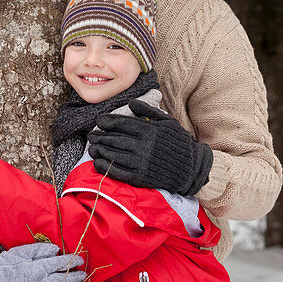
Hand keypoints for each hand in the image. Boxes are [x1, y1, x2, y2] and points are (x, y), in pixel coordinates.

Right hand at [0, 243, 85, 281]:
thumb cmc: (6, 264)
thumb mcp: (23, 252)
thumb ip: (41, 250)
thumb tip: (57, 249)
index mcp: (39, 267)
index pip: (61, 264)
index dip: (72, 261)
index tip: (79, 260)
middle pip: (65, 280)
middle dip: (76, 277)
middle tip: (84, 274)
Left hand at [87, 101, 212, 196]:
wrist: (191, 168)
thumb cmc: (178, 142)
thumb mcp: (166, 122)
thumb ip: (148, 111)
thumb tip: (131, 103)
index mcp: (149, 130)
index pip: (122, 124)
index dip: (108, 122)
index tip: (99, 121)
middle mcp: (144, 146)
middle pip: (115, 139)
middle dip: (100, 136)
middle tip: (91, 135)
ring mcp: (142, 162)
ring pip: (114, 155)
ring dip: (100, 151)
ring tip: (92, 148)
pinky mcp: (140, 177)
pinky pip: (118, 172)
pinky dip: (106, 167)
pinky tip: (98, 162)